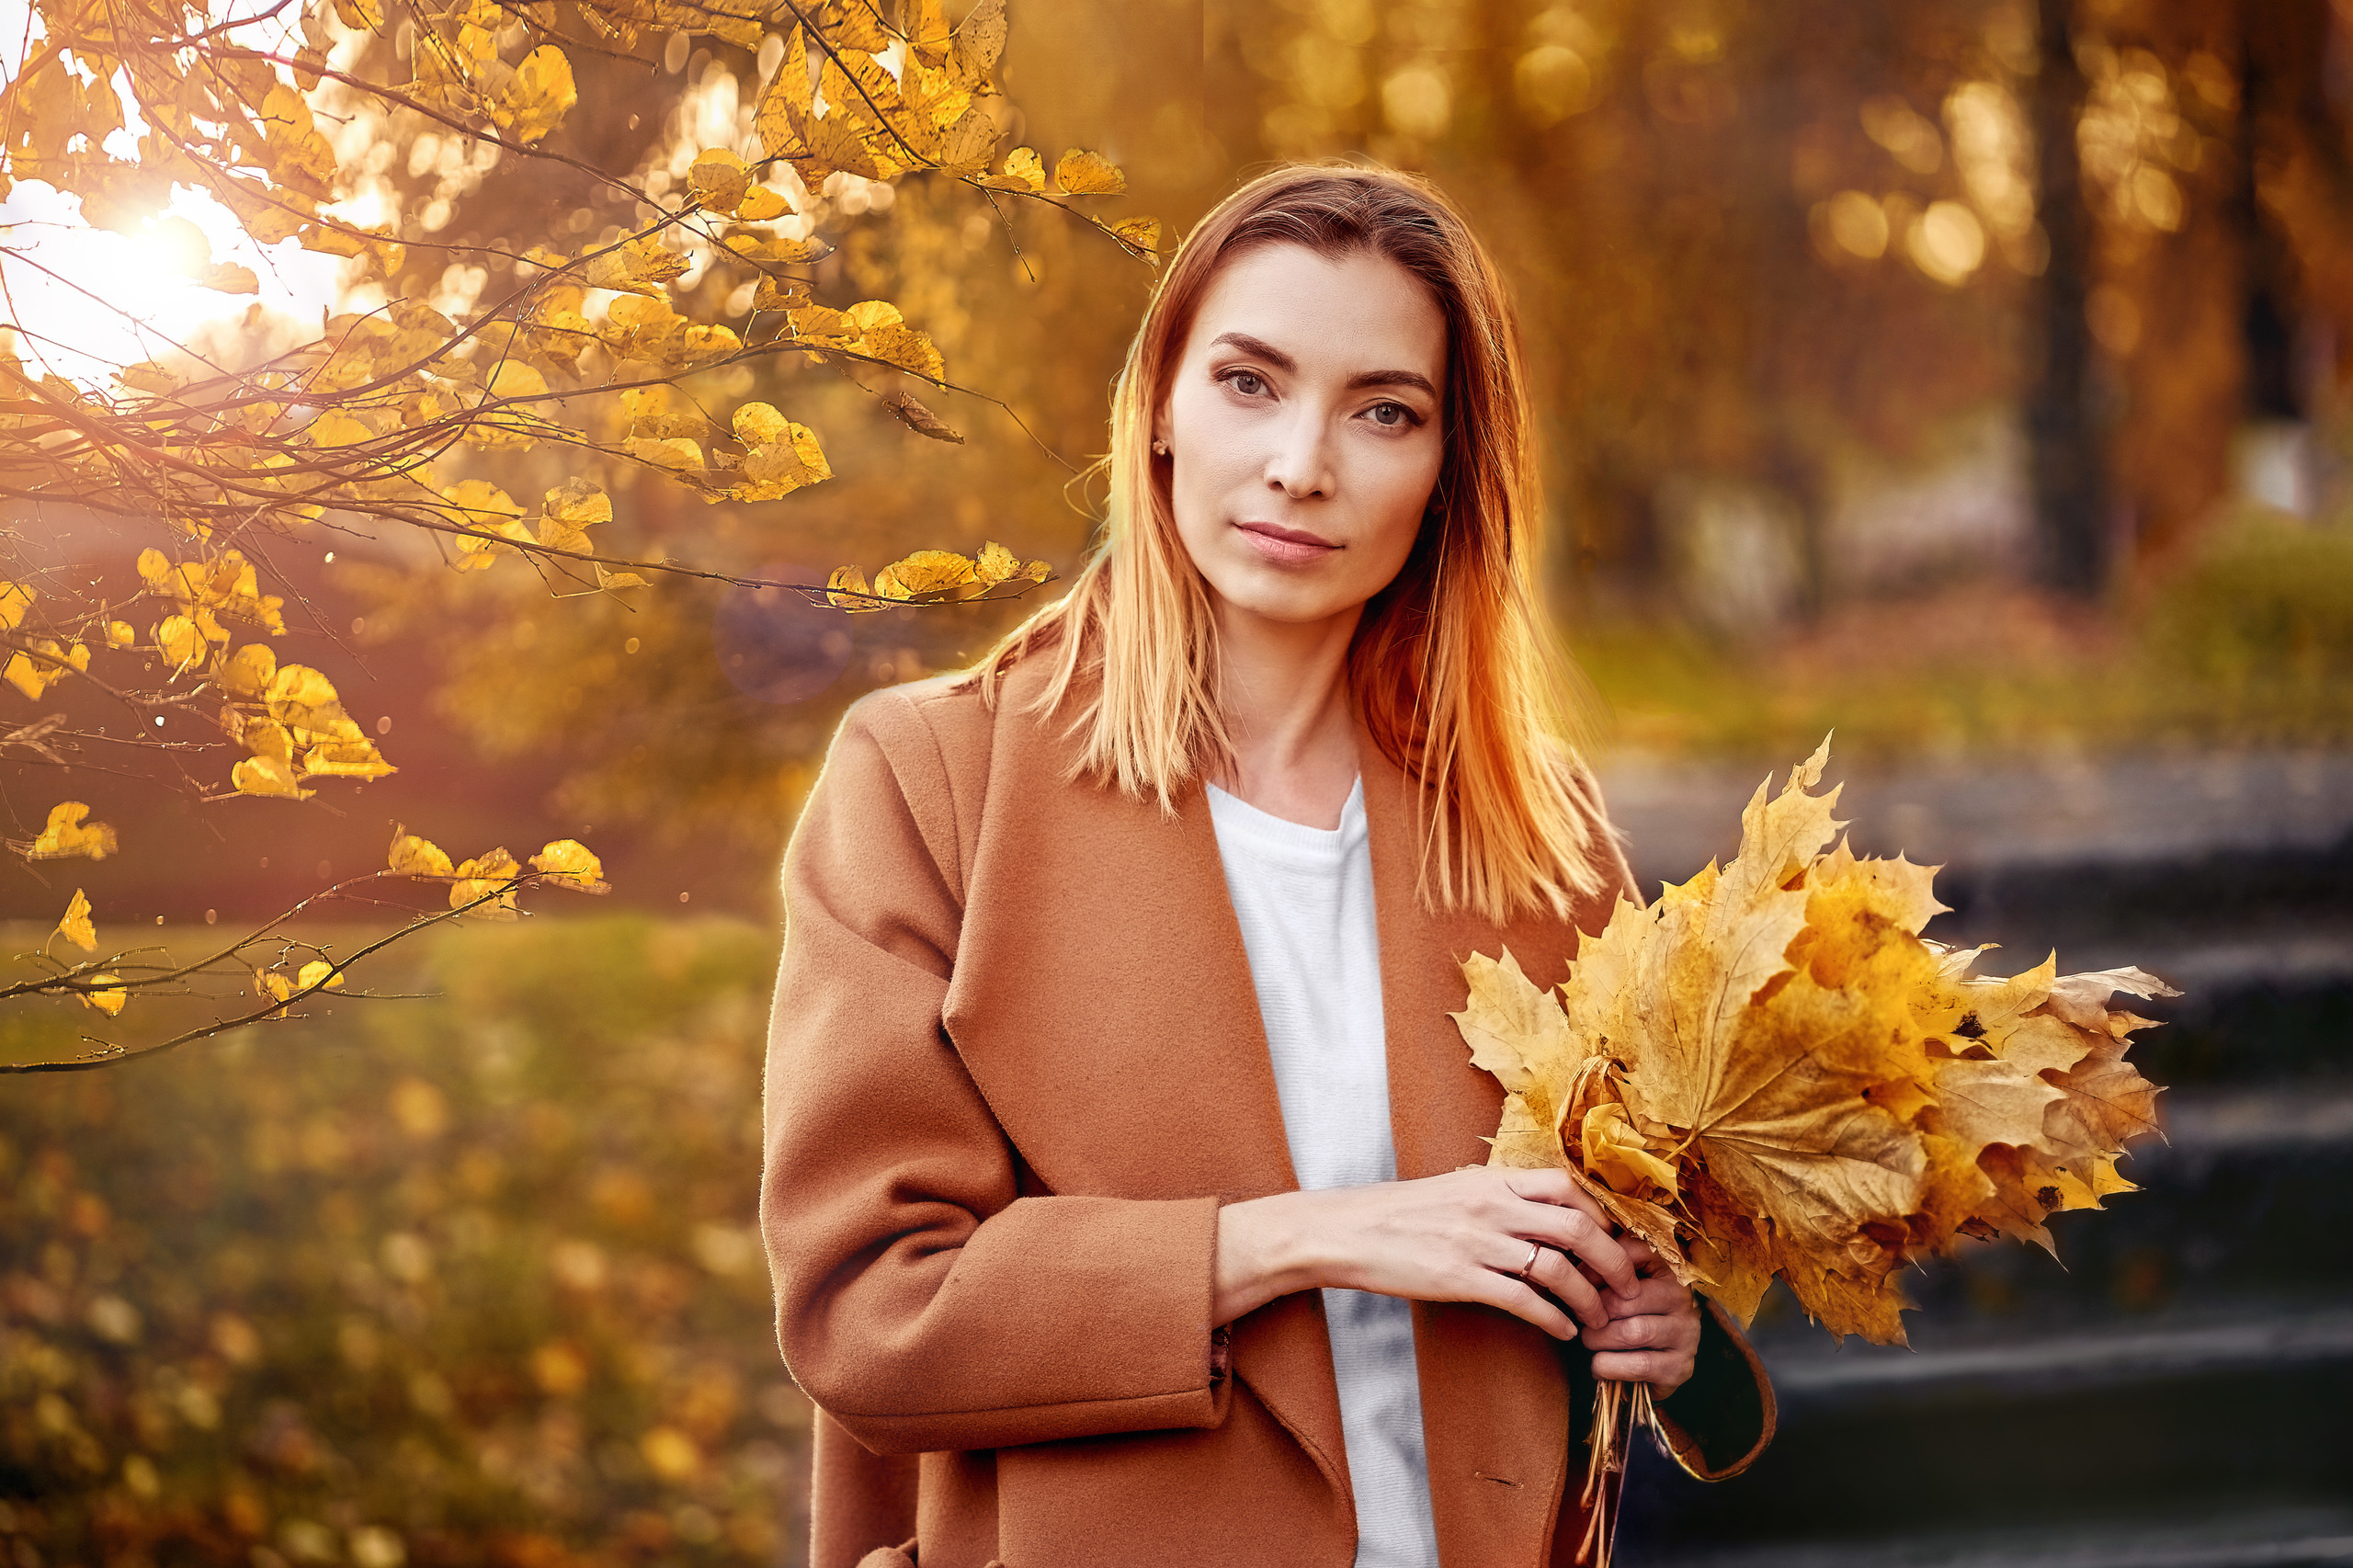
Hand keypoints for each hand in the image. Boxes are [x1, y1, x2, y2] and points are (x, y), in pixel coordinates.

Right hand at [1214, 1167, 1640, 1340]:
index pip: (1569, 1187)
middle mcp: (1492, 1206)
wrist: (1346, 1230)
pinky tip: (1564, 1332)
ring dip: (1589, 1298)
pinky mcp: (1461, 1277)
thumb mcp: (1455, 1191)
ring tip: (1600, 1319)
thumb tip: (1542, 1215)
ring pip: (1557, 1268)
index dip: (1604, 1215)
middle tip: (1628, 1287)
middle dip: (1614, 1261)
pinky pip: (1524, 1301)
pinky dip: (1554, 1319)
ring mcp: (1477, 1241)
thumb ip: (1499, 1198)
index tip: (1619, 1241)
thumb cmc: (1399, 1214)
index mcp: (1493, 1180)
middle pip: (1577, 1227)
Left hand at [1581, 1236, 1699, 1396]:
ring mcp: (1685, 1333)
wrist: (1652, 1365)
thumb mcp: (1619, 1286)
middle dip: (1593, 1311)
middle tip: (1580, 1317)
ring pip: (1632, 1332)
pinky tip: (1598, 1366)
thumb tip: (1571, 1264)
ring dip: (1599, 1340)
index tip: (1576, 1281)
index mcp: (1667, 1269)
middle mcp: (1682, 1298)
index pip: (1634, 1254)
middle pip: (1626, 1299)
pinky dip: (1609, 1366)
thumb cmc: (1627, 1316)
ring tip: (1589, 1340)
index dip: (1596, 1268)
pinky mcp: (1680, 1366)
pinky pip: (1639, 1365)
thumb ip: (1603, 1269)